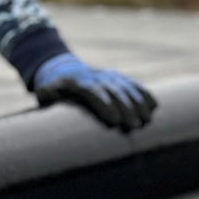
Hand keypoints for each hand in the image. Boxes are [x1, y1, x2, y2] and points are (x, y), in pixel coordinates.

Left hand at [33, 53, 156, 131]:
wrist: (62, 71)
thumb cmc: (53, 93)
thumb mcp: (44, 94)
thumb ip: (46, 95)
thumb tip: (47, 96)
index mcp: (76, 81)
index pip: (92, 90)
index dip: (104, 104)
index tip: (114, 121)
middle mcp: (94, 76)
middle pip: (113, 90)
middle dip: (126, 107)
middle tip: (135, 126)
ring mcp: (107, 77)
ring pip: (125, 87)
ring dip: (138, 103)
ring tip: (147, 120)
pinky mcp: (117, 79)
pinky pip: (133, 85)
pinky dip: (143, 94)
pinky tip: (154, 106)